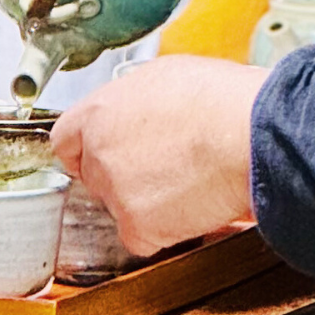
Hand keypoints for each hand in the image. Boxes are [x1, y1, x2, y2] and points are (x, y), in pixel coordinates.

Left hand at [52, 58, 265, 254]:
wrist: (248, 135)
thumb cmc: (221, 100)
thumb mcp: (166, 76)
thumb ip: (136, 101)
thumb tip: (142, 111)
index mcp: (98, 112)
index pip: (66, 142)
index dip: (89, 149)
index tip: (108, 153)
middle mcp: (99, 153)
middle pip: (96, 177)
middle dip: (125, 176)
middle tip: (164, 167)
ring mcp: (115, 192)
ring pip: (121, 207)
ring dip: (148, 202)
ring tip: (188, 180)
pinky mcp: (137, 226)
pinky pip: (144, 238)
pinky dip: (166, 230)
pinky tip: (191, 206)